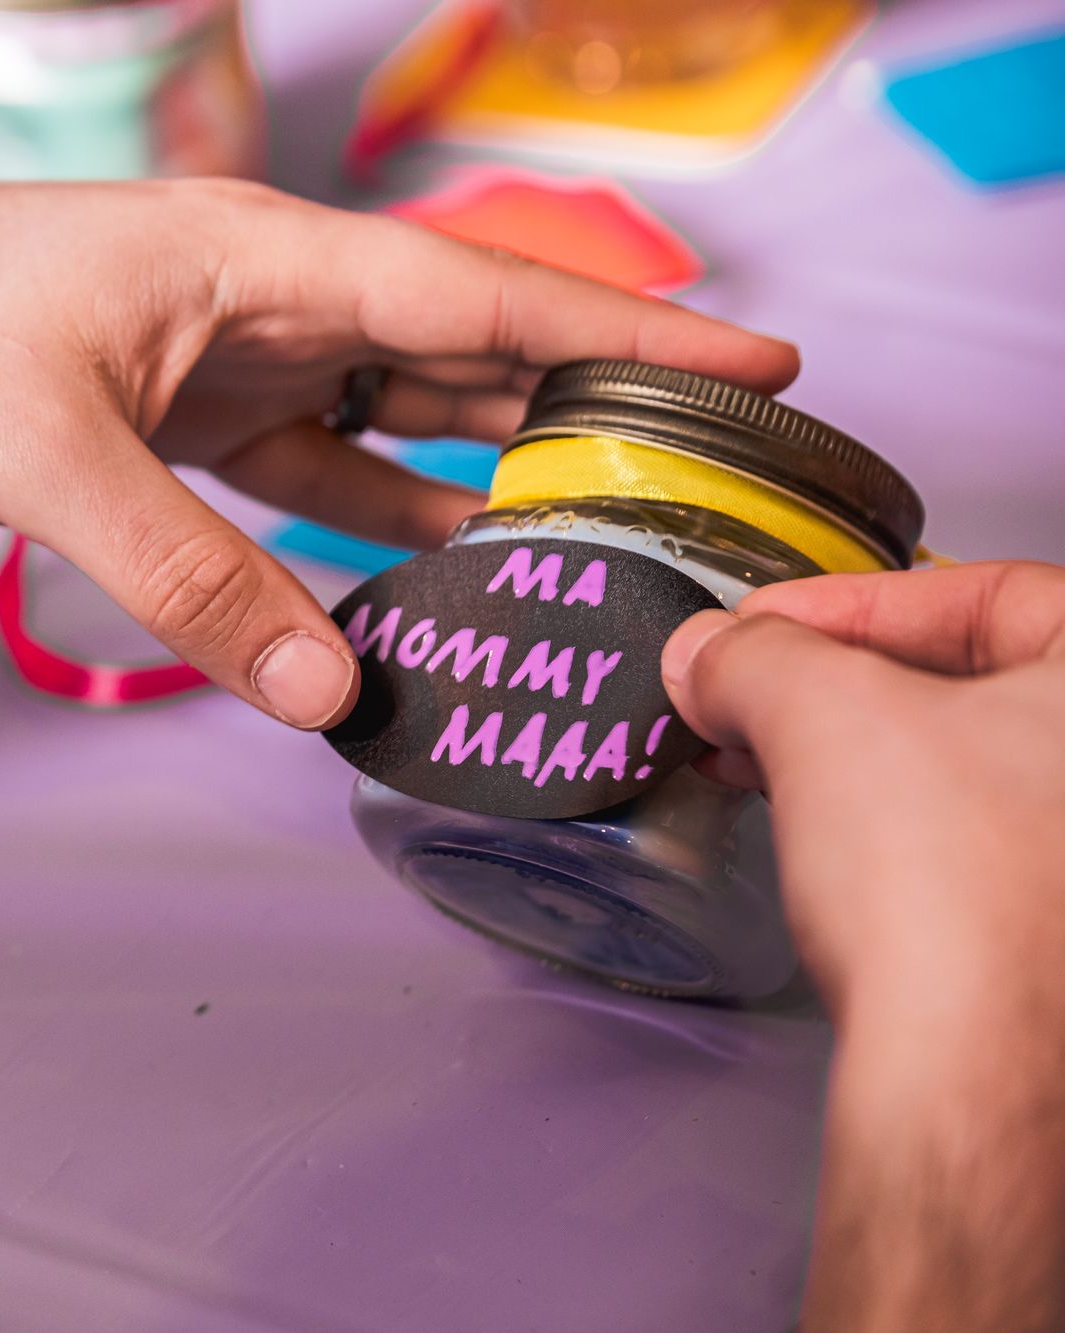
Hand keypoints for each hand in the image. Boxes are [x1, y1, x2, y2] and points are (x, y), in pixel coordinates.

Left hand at [0, 179, 797, 728]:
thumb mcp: (52, 461)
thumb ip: (196, 578)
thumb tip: (332, 693)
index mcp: (253, 255)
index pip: (476, 293)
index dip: (621, 331)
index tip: (750, 357)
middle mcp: (250, 295)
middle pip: (450, 355)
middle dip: (567, 413)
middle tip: (682, 481)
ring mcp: (207, 356)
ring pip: (377, 417)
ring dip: (465, 478)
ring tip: (573, 541)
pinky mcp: (156, 418)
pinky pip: (289, 473)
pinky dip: (348, 523)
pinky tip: (407, 573)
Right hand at [662, 562, 1064, 1331]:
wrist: (975, 1076)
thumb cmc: (946, 888)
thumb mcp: (821, 717)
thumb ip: (755, 658)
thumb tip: (709, 655)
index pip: (983, 592)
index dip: (850, 602)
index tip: (761, 630)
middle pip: (976, 682)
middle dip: (841, 684)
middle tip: (747, 698)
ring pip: (972, 768)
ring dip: (855, 758)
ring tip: (758, 767)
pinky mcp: (1059, 944)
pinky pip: (977, 846)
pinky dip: (894, 829)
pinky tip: (821, 844)